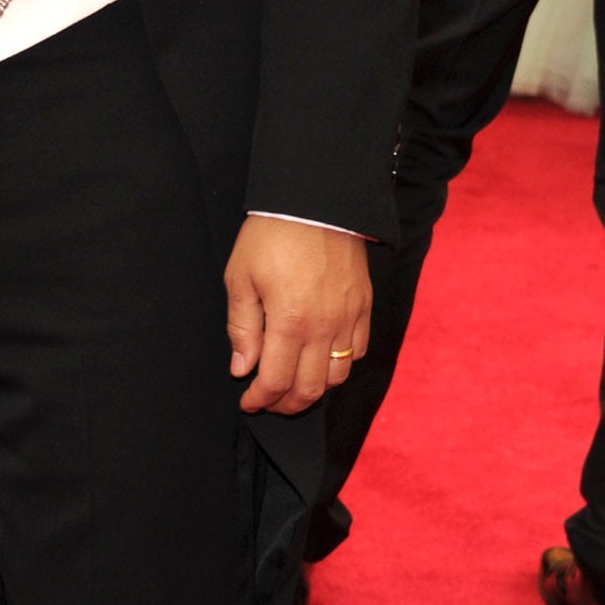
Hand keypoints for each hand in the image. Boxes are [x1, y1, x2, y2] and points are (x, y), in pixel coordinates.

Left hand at [224, 214, 368, 414]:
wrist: (316, 200)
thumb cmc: (271, 235)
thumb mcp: (241, 278)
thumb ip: (242, 328)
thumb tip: (242, 368)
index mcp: (290, 322)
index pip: (276, 381)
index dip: (259, 399)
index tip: (247, 401)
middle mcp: (324, 327)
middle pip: (310, 389)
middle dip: (285, 404)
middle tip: (267, 401)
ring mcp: (349, 318)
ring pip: (337, 377)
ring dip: (313, 389)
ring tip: (292, 383)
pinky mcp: (364, 306)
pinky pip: (358, 351)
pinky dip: (339, 365)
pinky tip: (320, 359)